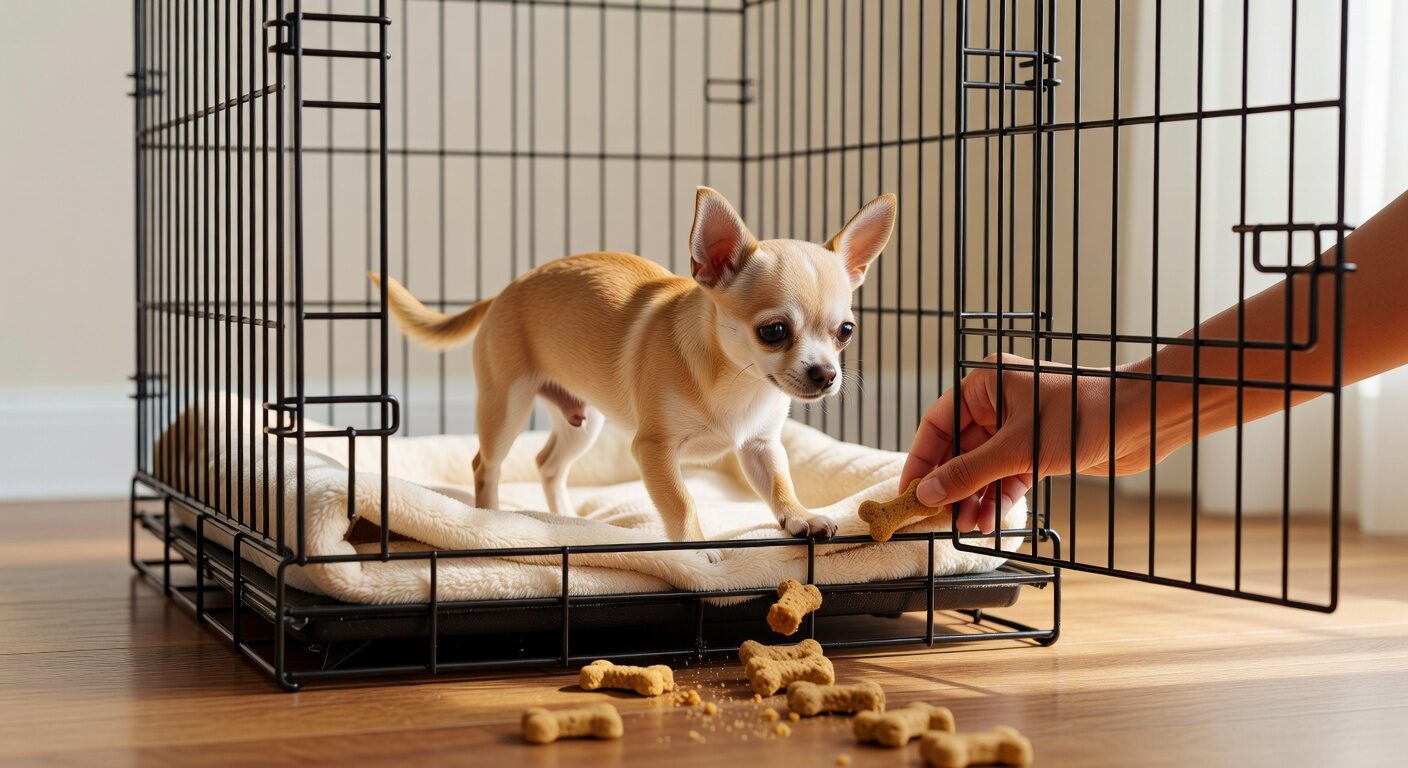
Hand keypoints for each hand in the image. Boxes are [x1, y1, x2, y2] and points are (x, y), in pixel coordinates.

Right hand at [899, 353, 1170, 533]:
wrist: (1143, 419)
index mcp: (986, 384)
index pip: (937, 423)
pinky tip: (992, 519)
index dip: (921, 459)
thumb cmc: (1085, 415)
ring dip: (975, 496)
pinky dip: (1000, 496)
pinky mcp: (1039, 447)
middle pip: (959, 448)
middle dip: (952, 485)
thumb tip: (929, 492)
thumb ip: (970, 472)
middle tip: (940, 517)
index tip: (910, 492)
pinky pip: (1007, 474)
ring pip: (983, 465)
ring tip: (968, 526)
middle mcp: (999, 401)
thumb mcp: (1019, 449)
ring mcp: (1020, 425)